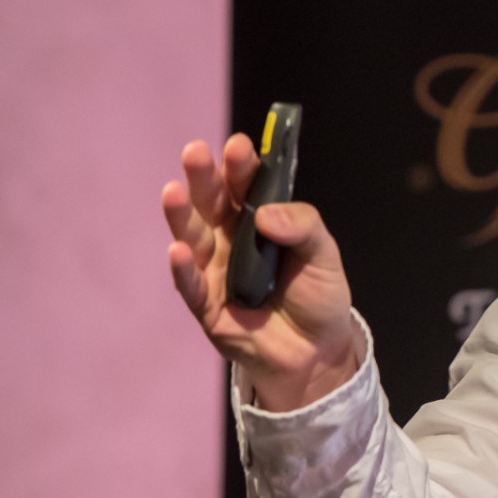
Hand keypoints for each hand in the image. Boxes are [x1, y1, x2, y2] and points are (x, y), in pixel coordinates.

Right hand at [163, 134, 358, 410]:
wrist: (318, 352)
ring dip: (182, 216)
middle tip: (196, 152)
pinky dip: (183, 270)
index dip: (240, 167)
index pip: (246, 187)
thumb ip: (303, 227)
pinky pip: (192, 286)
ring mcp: (215, 272)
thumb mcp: (324, 255)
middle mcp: (230, 241)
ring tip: (174, 192)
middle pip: (212, 205)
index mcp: (259, 222)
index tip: (239, 146)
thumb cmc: (318, 295)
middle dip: (204, 179)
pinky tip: (177, 250)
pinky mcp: (208, 307)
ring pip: (193, 239)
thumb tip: (267, 214)